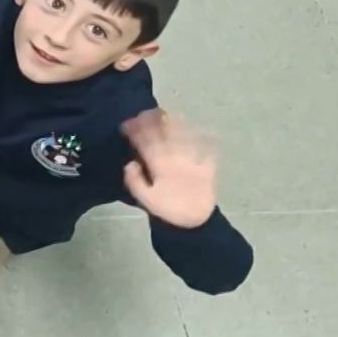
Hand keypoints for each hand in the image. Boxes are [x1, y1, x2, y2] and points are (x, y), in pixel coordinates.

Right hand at [122, 110, 218, 228]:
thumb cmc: (167, 210)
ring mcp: (193, 164)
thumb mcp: (145, 200)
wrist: (194, 225)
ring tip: (173, 114)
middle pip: (165, 137)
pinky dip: (209, 142)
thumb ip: (134, 181)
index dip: (136, 131)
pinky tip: (208, 131)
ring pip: (184, 140)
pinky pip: (209, 153)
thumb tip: (130, 162)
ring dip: (178, 126)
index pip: (145, 144)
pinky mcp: (207, 170)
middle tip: (149, 110)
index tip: (128, 122)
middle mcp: (176, 162)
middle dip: (155, 122)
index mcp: (159, 168)